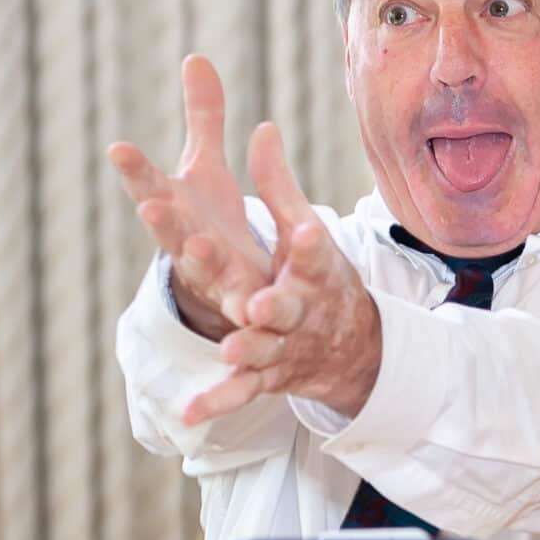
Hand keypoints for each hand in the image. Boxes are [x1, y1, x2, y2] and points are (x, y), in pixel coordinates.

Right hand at [108, 55, 271, 339]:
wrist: (227, 287)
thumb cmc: (209, 222)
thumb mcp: (207, 167)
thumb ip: (203, 119)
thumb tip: (196, 57)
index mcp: (175, 208)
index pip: (150, 185)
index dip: (135, 170)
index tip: (118, 148)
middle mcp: (187, 242)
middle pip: (169, 229)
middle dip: (159, 217)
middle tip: (150, 203)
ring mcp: (212, 277)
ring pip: (203, 269)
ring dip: (196, 259)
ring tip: (197, 246)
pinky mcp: (242, 303)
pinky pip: (243, 309)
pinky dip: (244, 311)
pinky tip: (250, 310)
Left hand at [183, 121, 382, 425]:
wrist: (349, 344)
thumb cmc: (319, 277)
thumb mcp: (304, 229)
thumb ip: (278, 184)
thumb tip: (261, 127)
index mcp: (311, 268)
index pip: (312, 252)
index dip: (309, 243)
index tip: (306, 231)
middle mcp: (299, 308)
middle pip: (284, 306)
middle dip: (273, 304)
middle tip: (257, 302)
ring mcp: (283, 344)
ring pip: (264, 349)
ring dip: (249, 350)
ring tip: (231, 349)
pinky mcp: (267, 374)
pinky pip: (240, 391)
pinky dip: (218, 402)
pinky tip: (189, 412)